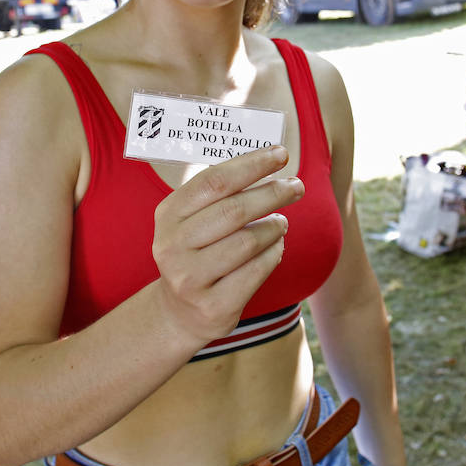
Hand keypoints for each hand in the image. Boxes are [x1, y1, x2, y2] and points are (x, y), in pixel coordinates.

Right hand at [152, 145, 303, 346]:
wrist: (180, 311)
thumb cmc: (196, 251)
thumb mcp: (192, 220)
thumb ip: (218, 193)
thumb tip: (267, 161)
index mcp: (168, 215)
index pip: (214, 181)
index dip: (251, 165)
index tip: (280, 153)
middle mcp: (172, 245)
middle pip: (234, 210)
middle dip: (272, 193)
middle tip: (296, 186)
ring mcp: (190, 279)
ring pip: (248, 242)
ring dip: (274, 227)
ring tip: (281, 222)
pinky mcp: (213, 306)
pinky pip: (256, 271)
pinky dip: (273, 254)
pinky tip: (276, 246)